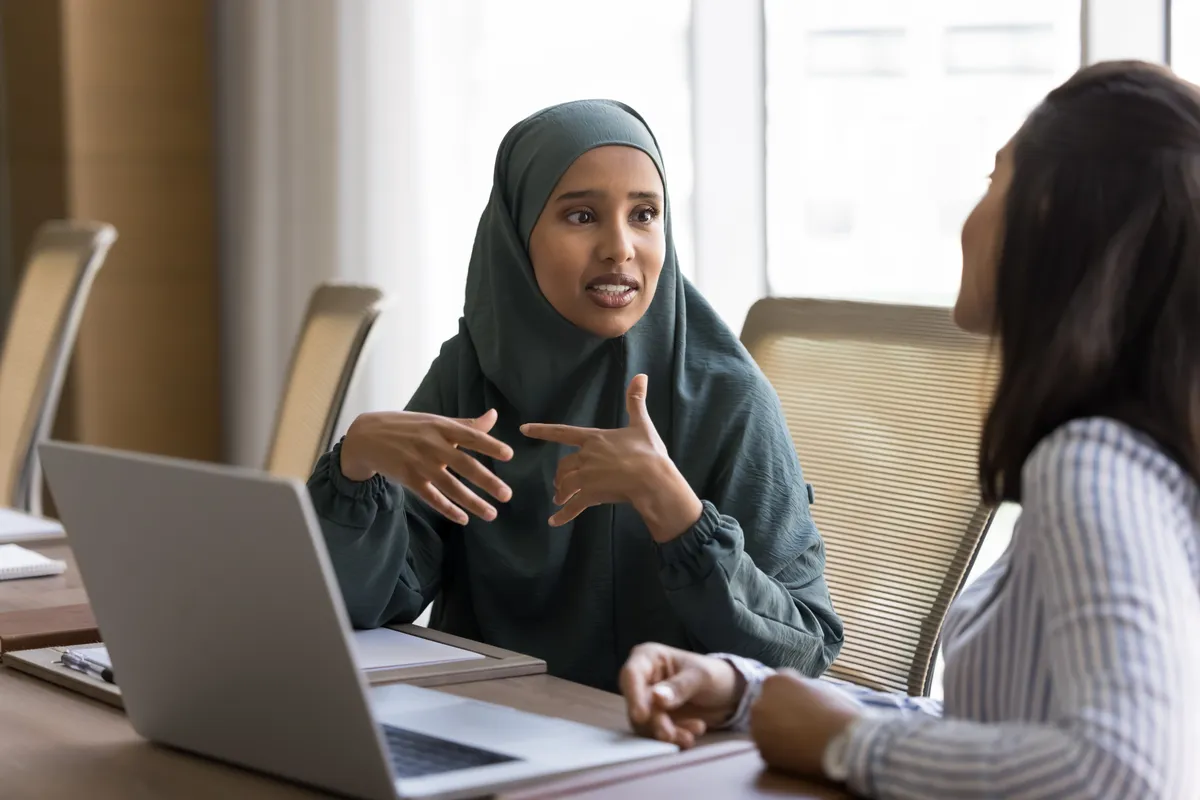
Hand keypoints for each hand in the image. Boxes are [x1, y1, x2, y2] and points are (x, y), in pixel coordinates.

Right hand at [341, 409, 513, 524]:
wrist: (367, 436)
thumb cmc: (408, 427)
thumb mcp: (435, 421)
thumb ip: (466, 424)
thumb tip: (494, 415)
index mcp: (441, 427)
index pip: (471, 435)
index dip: (490, 445)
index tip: (509, 455)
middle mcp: (432, 445)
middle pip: (464, 464)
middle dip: (487, 481)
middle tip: (507, 495)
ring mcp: (420, 463)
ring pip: (450, 486)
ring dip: (472, 502)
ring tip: (492, 514)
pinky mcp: (408, 479)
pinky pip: (432, 497)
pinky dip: (447, 509)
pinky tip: (463, 519)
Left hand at [520, 374, 701, 540]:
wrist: (653, 478)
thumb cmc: (648, 452)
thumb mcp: (641, 424)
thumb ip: (636, 401)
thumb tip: (640, 375)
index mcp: (594, 438)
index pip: (562, 433)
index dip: (542, 431)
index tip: (523, 429)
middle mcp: (586, 456)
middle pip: (564, 465)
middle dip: (561, 475)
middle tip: (561, 486)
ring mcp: (586, 476)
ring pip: (565, 484)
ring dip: (561, 492)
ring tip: (560, 499)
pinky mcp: (591, 495)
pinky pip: (573, 506)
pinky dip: (563, 515)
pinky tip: (554, 521)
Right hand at [619, 642, 743, 748]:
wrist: (728, 694)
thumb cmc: (713, 674)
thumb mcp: (701, 676)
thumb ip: (680, 687)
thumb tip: (657, 699)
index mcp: (648, 658)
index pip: (631, 674)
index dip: (633, 695)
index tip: (642, 716)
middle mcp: (643, 679)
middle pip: (637, 703)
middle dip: (655, 721)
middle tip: (670, 735)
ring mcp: (649, 701)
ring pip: (646, 722)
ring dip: (666, 732)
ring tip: (688, 737)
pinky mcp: (657, 719)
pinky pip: (657, 733)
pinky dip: (673, 737)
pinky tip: (690, 736)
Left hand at [749, 671, 861, 777]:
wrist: (844, 745)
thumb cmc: (837, 712)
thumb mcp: (817, 687)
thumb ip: (799, 687)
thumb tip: (795, 692)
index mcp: (774, 682)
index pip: (775, 686)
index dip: (788, 696)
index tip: (801, 706)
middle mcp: (760, 703)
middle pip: (765, 707)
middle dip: (777, 714)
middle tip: (800, 724)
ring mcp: (758, 729)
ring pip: (763, 729)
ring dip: (776, 732)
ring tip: (800, 739)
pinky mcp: (763, 752)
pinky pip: (769, 749)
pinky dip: (779, 751)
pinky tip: (798, 752)